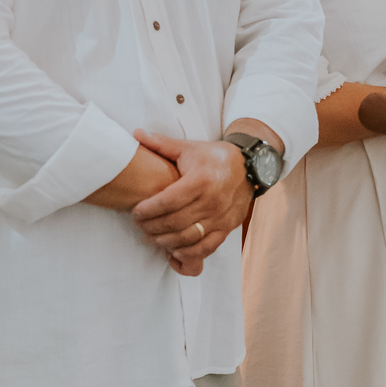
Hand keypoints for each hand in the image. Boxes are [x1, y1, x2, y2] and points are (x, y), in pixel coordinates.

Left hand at [131, 132, 252, 272]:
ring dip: (166, 241)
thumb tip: (136, 133)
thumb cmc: (214, 158)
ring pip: (188, 238)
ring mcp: (221, 217)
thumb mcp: (189, 148)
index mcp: (201, 180)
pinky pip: (206, 248)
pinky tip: (173, 251)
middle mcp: (213, 200)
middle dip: (152, 227)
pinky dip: (188, 253)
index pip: (168, 201)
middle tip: (140, 225)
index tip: (136, 212)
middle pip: (175, 222)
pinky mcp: (228, 228)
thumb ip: (161, 144)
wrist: (249, 167)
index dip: (148, 210)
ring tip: (152, 237)